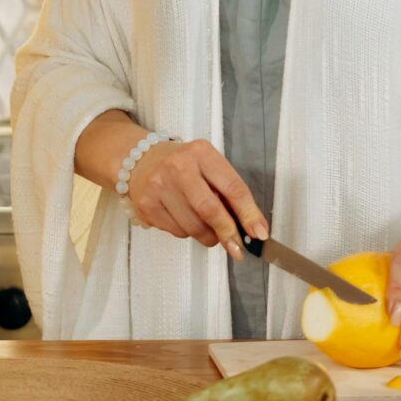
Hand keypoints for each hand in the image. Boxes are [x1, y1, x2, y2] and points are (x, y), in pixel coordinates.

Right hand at [127, 139, 268, 256]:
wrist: (141, 161)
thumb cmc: (184, 166)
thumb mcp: (209, 167)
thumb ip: (230, 193)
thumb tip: (253, 228)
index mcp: (201, 153)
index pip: (232, 187)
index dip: (249, 214)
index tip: (259, 233)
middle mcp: (178, 167)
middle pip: (210, 210)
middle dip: (228, 233)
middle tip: (237, 247)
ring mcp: (159, 186)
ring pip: (193, 227)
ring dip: (207, 235)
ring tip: (206, 225)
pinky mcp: (147, 205)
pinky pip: (177, 232)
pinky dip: (187, 232)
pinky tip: (182, 217)